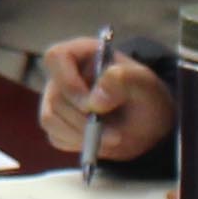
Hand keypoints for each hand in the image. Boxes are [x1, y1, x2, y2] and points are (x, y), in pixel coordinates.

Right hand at [37, 40, 172, 165]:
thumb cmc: (144, 97)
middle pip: (55, 97)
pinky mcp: (57, 123)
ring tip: (112, 138)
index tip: (91, 106)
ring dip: (82, 136)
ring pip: (50, 119)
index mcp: (82, 53)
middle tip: (115, 134)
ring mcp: (57, 99)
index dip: (68, 82)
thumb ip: (124, 80)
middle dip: (84, 121)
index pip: (56, 57)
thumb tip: (95, 101)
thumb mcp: (145, 85)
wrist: (146, 125)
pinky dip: (78, 145)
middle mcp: (64, 74)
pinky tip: (99, 141)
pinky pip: (55, 137)